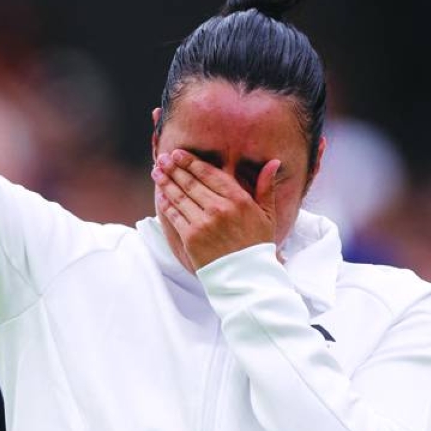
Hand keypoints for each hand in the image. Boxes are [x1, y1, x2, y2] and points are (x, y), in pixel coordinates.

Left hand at [152, 149, 280, 269]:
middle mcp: (219, 208)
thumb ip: (267, 187)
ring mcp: (203, 222)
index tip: (179, 153)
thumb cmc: (257, 245)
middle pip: (191, 182)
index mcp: (238, 199)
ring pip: (180, 196)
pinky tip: (160, 195)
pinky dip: (166, 203)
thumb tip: (273, 162)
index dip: (191, 162)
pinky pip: (174, 215)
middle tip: (162, 158)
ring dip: (166, 182)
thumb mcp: (268, 215)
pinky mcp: (191, 237)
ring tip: (156, 172)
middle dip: (174, 168)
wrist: (246, 276)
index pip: (209, 174)